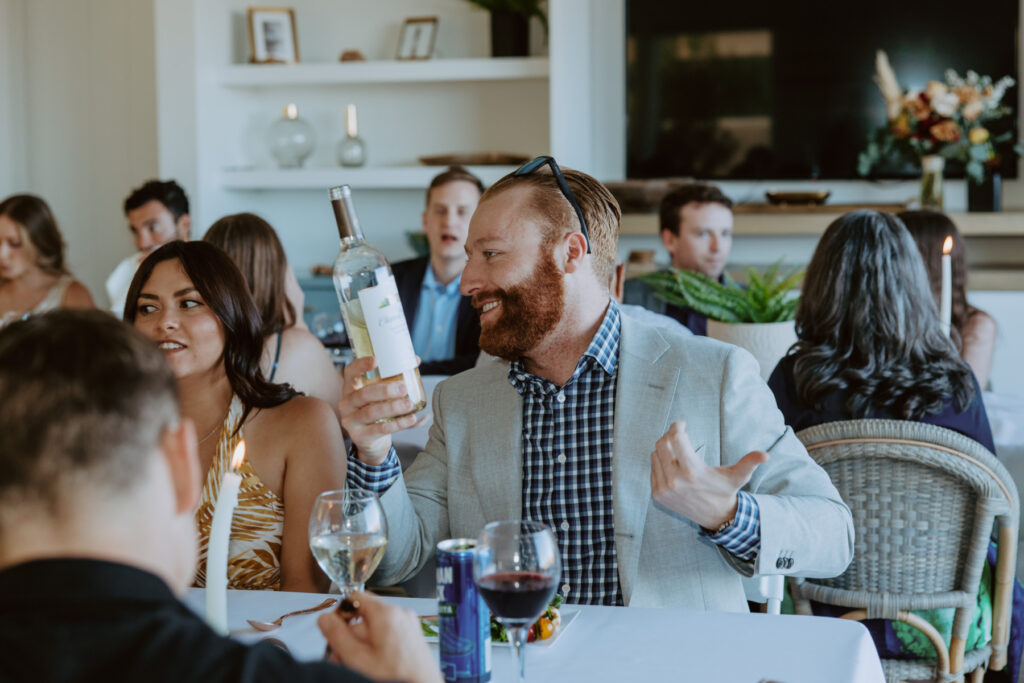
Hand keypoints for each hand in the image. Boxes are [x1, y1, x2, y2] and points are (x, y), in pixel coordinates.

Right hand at [319, 591, 440, 682]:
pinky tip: (372, 666)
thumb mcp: (357, 658)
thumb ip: (337, 636)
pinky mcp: (412, 637)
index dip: (340, 614)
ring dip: (361, 646)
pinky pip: (388, 636)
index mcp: (387, 613)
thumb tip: (324, 618)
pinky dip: (376, 648)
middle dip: (349, 638)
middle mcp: (400, 614)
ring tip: (356, 667)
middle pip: (363, 617)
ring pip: (375, 629)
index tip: (333, 632)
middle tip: (341, 659)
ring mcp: (408, 625)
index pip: (355, 598)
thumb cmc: (394, 677)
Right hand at [338, 356, 419, 464]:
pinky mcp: (359, 436)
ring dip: (392, 407)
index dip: (361, 365)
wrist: (371, 440)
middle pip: (363, 394)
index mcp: (350, 388)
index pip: (350, 372)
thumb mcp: (380, 394)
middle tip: (404, 388)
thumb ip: (394, 378)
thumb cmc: (376, 410)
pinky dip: (397, 423)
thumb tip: (415, 360)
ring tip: (409, 404)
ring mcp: (351, 421)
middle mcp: (346, 403)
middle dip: (385, 390)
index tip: (376, 360)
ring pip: (371, 412)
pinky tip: (410, 419)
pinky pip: (380, 429)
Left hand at [650, 421, 767, 529]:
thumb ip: (750, 462)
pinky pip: (653, 468)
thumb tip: (766, 455)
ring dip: (663, 448)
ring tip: (676, 449)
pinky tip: (671, 464)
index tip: (682, 424)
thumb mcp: (738, 476)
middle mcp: (675, 480)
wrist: (714, 516)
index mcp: (693, 472)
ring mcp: (664, 488)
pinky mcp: (658, 494)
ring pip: (655, 455)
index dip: (677, 427)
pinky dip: (659, 462)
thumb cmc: (725, 491)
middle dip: (669, 435)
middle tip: (678, 434)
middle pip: (662, 444)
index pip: (675, 439)